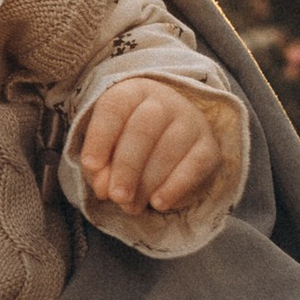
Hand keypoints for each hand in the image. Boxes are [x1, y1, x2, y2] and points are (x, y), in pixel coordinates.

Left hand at [76, 76, 224, 217]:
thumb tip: (104, 188)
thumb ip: (99, 167)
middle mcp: (163, 101)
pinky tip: (158, 203)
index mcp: (131, 93)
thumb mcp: (106, 151)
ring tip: (131, 206)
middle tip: (116, 196)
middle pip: (143, 130)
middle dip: (126, 167)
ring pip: (168, 151)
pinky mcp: (209, 147)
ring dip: (146, 184)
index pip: (114, 108)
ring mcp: (190, 122)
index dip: (100, 137)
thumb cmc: (127, 144)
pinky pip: (194, 166)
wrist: (171, 143)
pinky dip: (174, 187)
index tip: (90, 166)